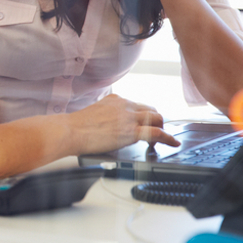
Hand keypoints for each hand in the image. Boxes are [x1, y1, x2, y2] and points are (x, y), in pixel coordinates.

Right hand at [65, 94, 179, 153]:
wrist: (70, 131)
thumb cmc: (76, 126)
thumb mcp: (94, 113)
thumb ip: (106, 115)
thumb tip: (110, 126)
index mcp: (115, 100)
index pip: (137, 105)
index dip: (145, 116)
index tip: (146, 122)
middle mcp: (124, 105)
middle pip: (151, 110)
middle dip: (156, 121)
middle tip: (156, 131)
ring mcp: (129, 117)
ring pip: (157, 119)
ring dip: (162, 128)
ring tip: (162, 139)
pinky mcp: (131, 132)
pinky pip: (156, 133)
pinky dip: (168, 138)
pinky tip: (172, 143)